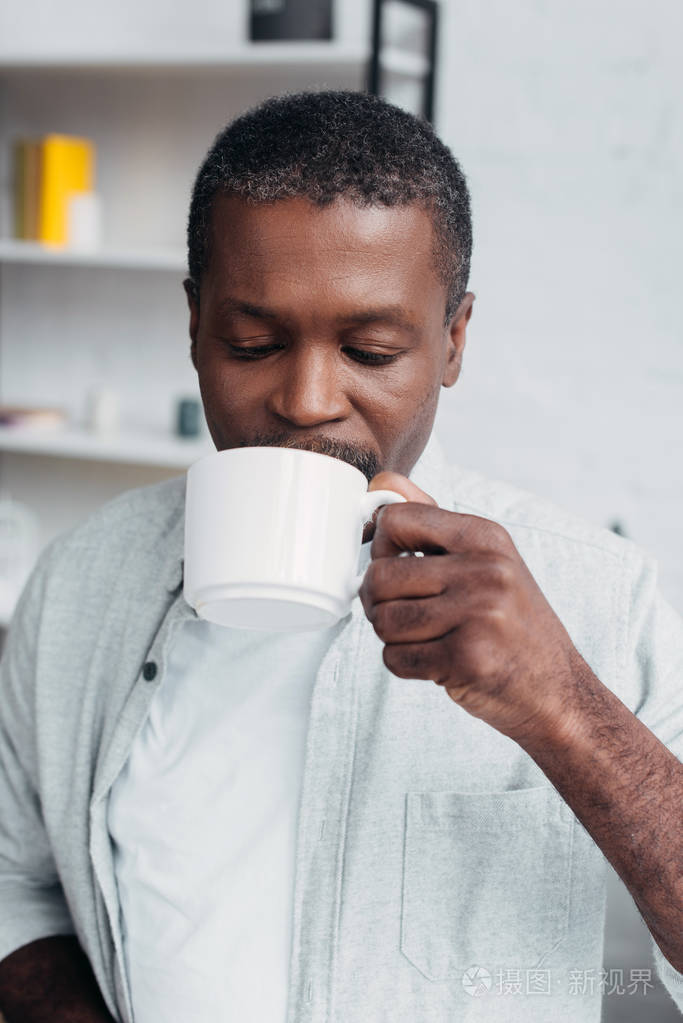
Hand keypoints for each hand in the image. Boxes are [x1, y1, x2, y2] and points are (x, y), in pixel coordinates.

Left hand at [360, 472, 585, 744]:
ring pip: (383, 620)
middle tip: (404, 614)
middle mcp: (485, 570)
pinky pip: (395, 659)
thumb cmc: (512, 624)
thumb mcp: (487, 560)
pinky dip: (405, 665)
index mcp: (485, 536)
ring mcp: (478, 614)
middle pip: (380, 576)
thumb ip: (432, 521)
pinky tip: (436, 662)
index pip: (396, 519)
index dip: (382, 548)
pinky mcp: (467, 659)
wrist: (557, 689)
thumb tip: (383, 483)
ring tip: (425, 637)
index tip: (397, 566)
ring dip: (392, 636)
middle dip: (379, 601)